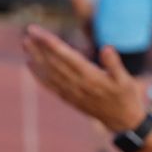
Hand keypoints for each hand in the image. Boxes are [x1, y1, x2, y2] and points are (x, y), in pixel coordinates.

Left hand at [22, 24, 143, 131]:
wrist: (122, 121)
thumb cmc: (126, 96)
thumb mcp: (126, 80)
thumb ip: (115, 64)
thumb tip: (107, 48)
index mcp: (91, 77)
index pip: (66, 56)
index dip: (50, 43)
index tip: (36, 31)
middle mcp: (77, 84)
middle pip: (54, 63)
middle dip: (39, 47)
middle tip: (28, 32)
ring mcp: (71, 93)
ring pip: (49, 73)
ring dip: (36, 58)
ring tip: (25, 43)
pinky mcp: (69, 98)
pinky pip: (50, 85)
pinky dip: (39, 74)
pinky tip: (30, 64)